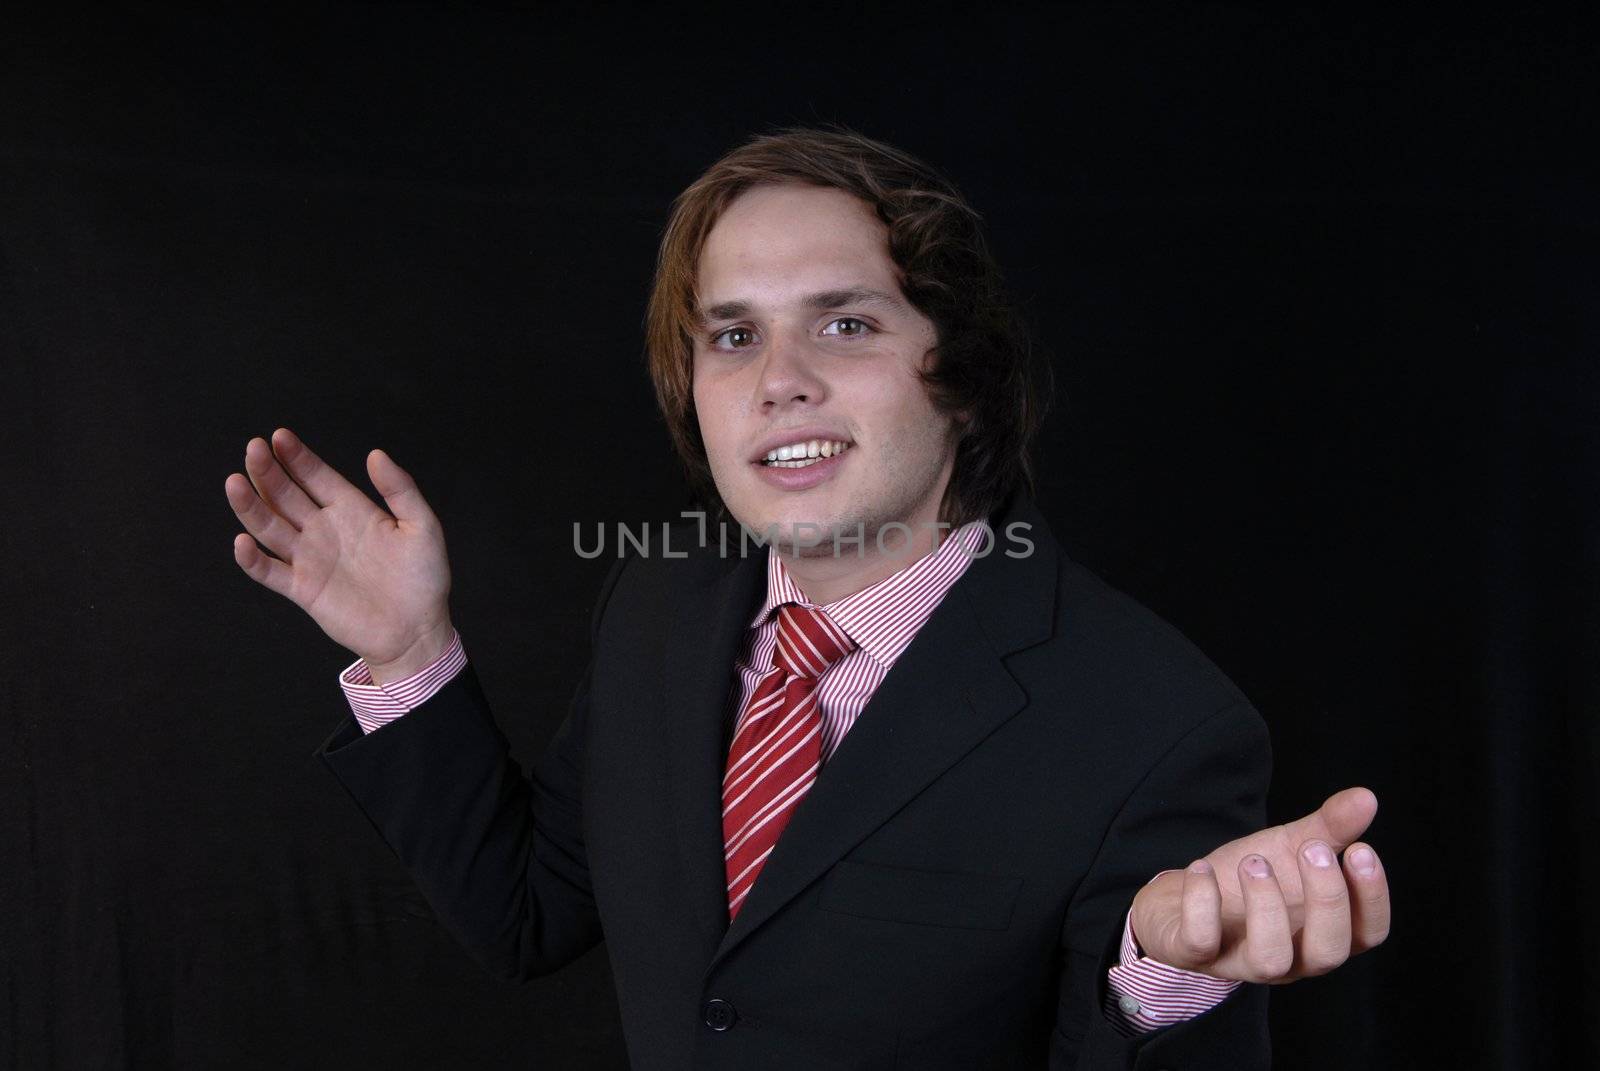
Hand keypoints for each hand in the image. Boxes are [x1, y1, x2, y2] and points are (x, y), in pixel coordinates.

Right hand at [224, 427, 454, 679]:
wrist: (418, 629)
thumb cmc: (425, 578)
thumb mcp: (423, 527)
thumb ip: (401, 490)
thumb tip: (375, 454)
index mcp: (351, 509)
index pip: (316, 476)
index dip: (297, 457)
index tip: (279, 436)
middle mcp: (324, 529)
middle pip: (286, 495)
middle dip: (268, 472)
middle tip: (253, 448)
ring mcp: (310, 559)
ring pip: (270, 527)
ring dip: (251, 506)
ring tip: (235, 482)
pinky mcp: (303, 590)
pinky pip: (270, 572)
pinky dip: (253, 559)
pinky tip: (243, 541)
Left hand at [1129, 786, 1389, 983]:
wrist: (1180, 901)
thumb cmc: (1246, 882)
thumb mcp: (1289, 848)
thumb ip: (1329, 828)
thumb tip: (1367, 797)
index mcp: (1322, 933)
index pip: (1368, 934)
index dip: (1372, 897)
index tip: (1360, 849)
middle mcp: (1291, 959)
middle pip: (1328, 954)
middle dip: (1327, 900)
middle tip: (1314, 849)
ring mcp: (1242, 961)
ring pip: (1269, 959)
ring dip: (1266, 905)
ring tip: (1255, 862)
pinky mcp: (1196, 955)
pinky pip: (1201, 943)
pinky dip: (1202, 902)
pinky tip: (1202, 867)